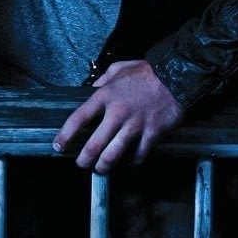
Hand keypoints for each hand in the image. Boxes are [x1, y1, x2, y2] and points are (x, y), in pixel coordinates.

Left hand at [54, 60, 184, 171]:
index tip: (58, 146)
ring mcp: (135, 125)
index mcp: (105, 97)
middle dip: (84, 159)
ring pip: (113, 154)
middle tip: (81, 164)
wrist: (178, 76)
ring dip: (104, 165)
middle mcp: (117, 113)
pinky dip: (133, 161)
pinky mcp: (153, 132)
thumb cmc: (148, 72)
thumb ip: (103, 79)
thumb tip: (93, 87)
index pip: (78, 119)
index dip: (65, 135)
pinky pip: (139, 153)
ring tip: (100, 169)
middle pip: (94, 144)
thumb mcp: (119, 69)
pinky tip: (130, 163)